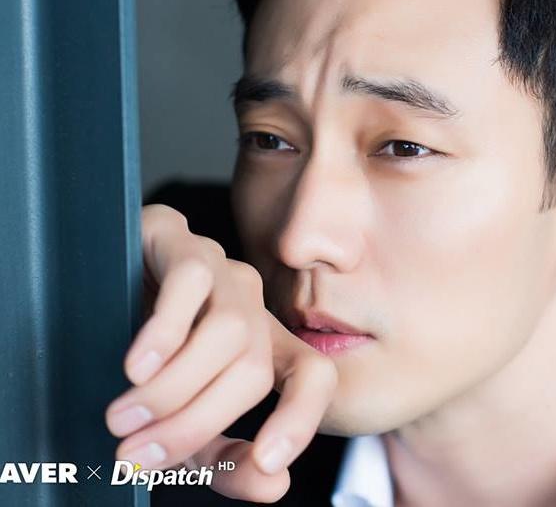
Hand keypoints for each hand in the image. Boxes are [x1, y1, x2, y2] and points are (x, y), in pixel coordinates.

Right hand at [104, 204, 337, 502]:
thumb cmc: (133, 362)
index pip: (314, 375)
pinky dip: (164, 332)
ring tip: (123, 417)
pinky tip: (135, 365)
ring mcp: (218, 270)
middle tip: (136, 451)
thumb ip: (222, 457)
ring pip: (228, 330)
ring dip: (173, 387)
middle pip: (254, 368)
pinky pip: (192, 281)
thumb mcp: (177, 421)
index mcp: (260, 347)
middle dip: (196, 421)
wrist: (76, 289)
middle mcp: (249, 307)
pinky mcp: (177, 239)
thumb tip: (273, 485)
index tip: (265, 461)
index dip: (301, 419)